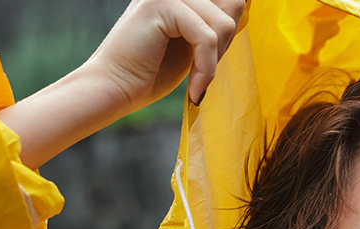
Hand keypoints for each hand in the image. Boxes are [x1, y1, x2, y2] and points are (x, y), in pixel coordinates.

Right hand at [90, 0, 245, 110]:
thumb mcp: (194, 43)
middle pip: (233, 4)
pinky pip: (206, 37)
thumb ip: (214, 22)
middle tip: (203, 71)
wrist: (116, 88)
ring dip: (214, 61)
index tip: (209, 60)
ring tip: (197, 82)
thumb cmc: (151, 71)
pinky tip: (194, 89)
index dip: (228, 32)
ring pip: (223, 24)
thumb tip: (242, 4)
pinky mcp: (162, 4)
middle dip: (224, 43)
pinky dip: (206, 69)